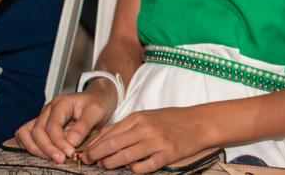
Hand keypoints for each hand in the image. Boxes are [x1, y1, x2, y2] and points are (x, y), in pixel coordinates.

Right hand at [14, 87, 113, 163]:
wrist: (98, 99)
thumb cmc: (98, 104)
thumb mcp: (97, 112)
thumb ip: (84, 126)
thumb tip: (71, 142)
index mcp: (61, 103)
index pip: (52, 125)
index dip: (59, 142)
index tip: (69, 153)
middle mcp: (48, 110)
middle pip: (37, 131)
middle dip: (47, 148)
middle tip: (61, 160)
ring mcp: (42, 117)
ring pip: (27, 133)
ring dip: (36, 148)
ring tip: (51, 158)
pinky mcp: (41, 126)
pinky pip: (26, 136)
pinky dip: (31, 146)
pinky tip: (44, 155)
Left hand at [78, 107, 213, 172]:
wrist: (199, 123)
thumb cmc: (171, 120)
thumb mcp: (147, 116)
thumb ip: (124, 126)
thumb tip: (100, 136)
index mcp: (139, 117)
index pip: (109, 133)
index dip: (94, 145)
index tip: (85, 153)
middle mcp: (146, 128)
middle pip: (113, 145)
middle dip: (97, 155)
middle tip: (89, 161)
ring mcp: (157, 142)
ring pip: (125, 157)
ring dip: (111, 164)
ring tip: (105, 166)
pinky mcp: (167, 155)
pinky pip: (144, 167)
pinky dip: (134, 170)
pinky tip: (132, 169)